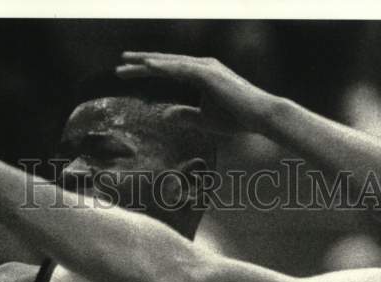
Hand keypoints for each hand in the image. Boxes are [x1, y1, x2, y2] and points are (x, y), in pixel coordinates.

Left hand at [116, 52, 277, 135]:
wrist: (260, 116)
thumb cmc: (238, 119)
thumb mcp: (205, 120)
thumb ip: (185, 115)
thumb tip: (165, 115)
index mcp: (202, 74)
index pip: (169, 70)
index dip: (148, 70)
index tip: (129, 72)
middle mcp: (203, 66)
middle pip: (166, 63)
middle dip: (142, 62)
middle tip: (120, 63)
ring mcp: (206, 68)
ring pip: (170, 63)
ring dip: (148, 62)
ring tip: (126, 63)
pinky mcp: (209, 74)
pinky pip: (181, 69)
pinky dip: (164, 67)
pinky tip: (148, 66)